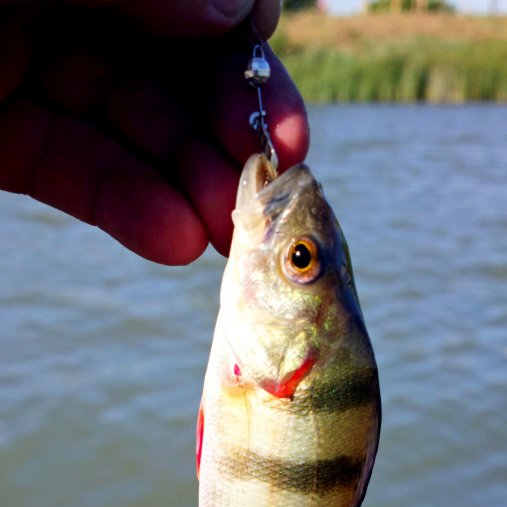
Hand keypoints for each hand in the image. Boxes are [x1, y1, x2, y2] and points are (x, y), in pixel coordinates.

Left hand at [0, 1, 308, 263]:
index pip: (200, 8)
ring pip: (131, 132)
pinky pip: (71, 168)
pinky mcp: (3, 136)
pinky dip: (126, 206)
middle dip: (226, 140)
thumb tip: (247, 14)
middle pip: (174, 76)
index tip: (286, 130)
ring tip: (226, 241)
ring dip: (188, 188)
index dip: (248, 68)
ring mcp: (32, 68)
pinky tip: (173, 241)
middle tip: (270, 198)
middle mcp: (74, 7)